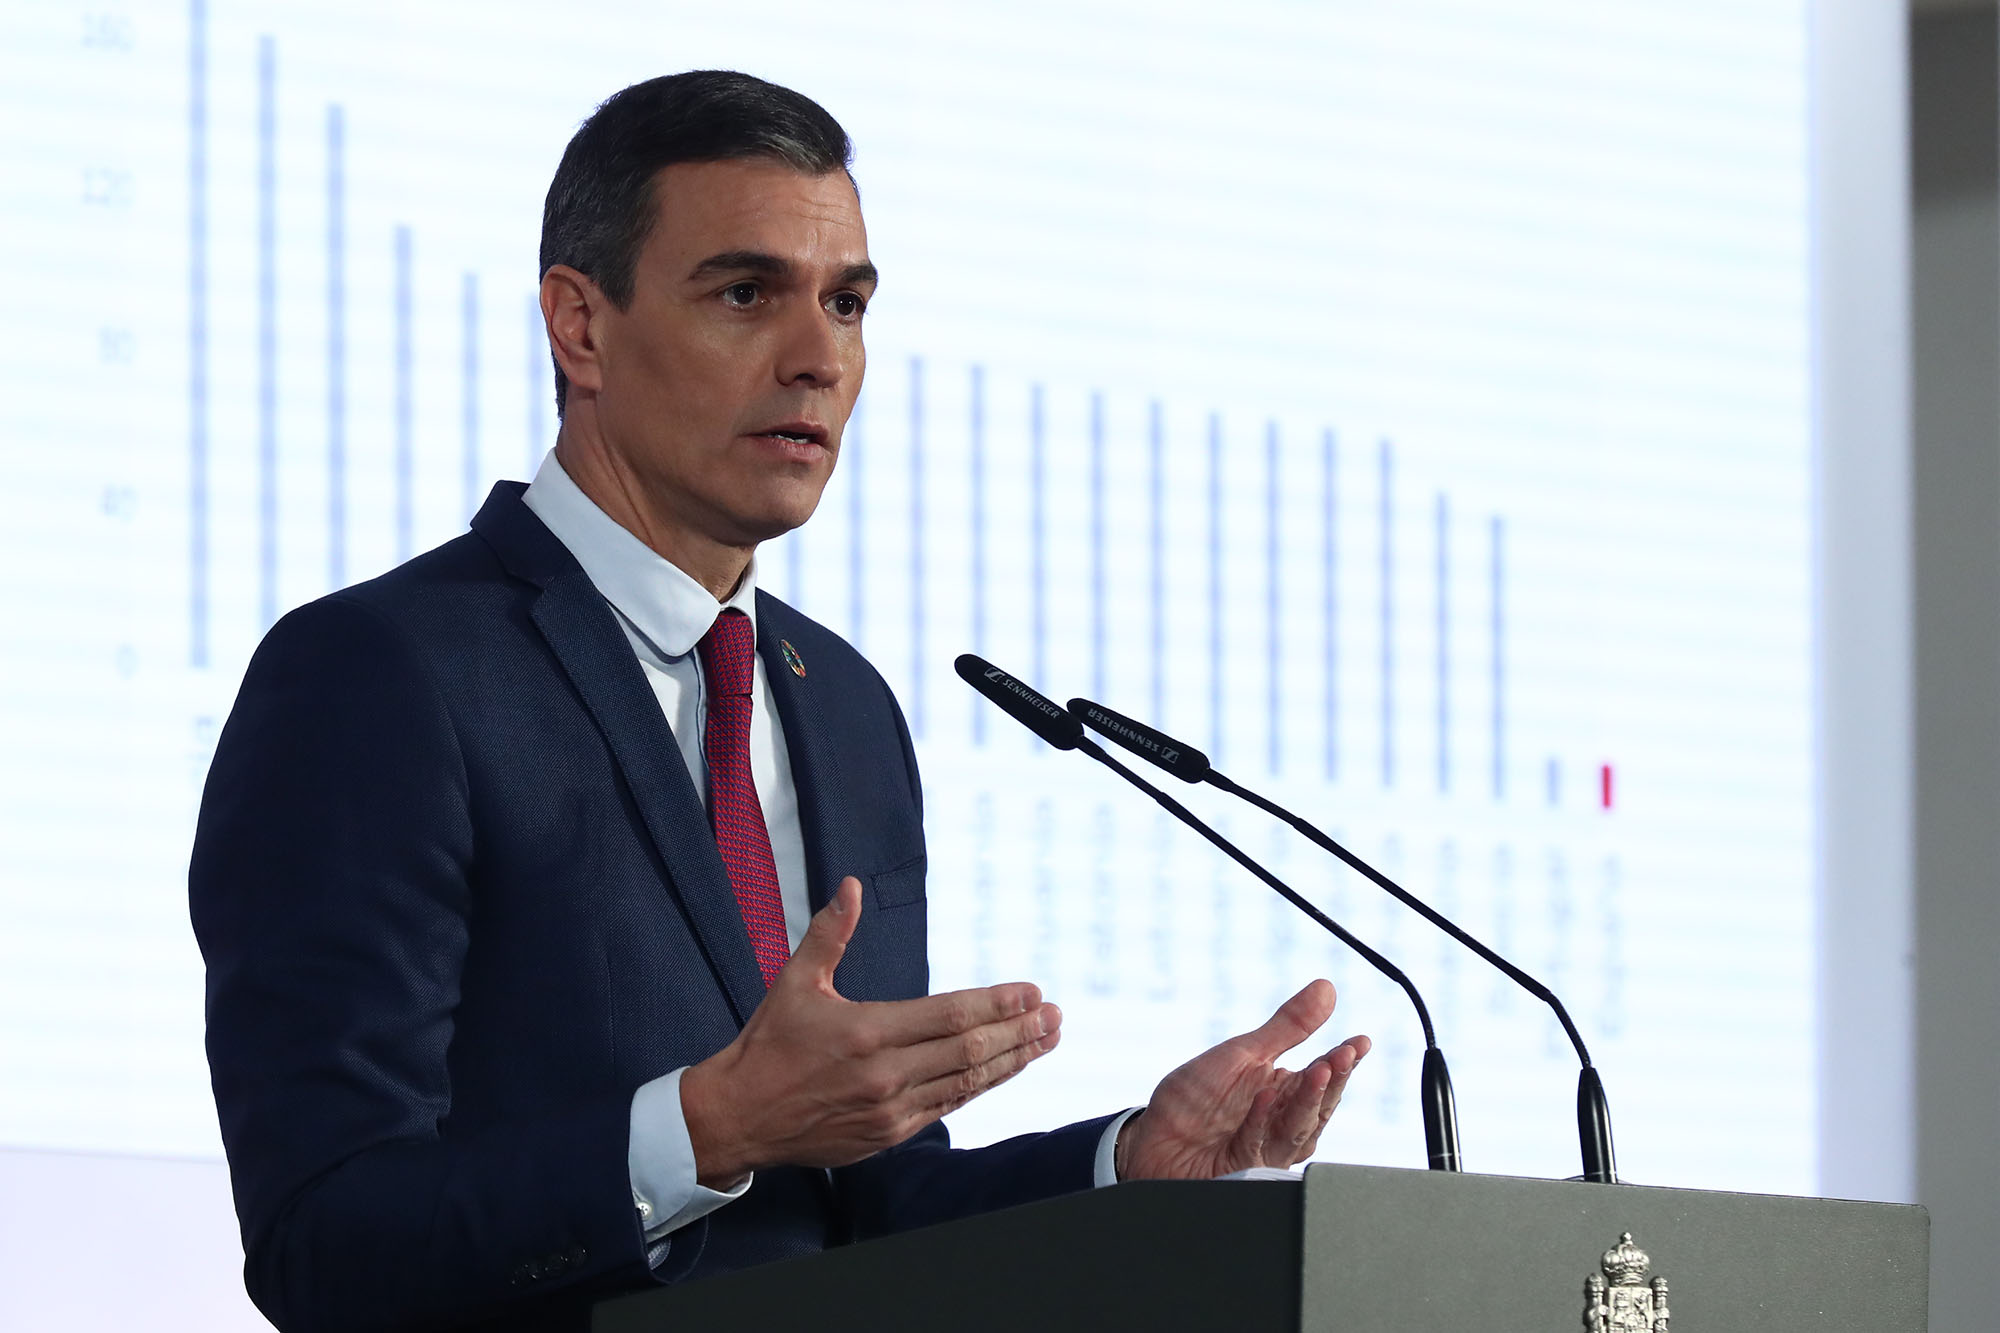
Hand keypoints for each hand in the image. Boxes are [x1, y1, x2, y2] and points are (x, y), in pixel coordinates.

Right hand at [679, 877, 1060, 1187]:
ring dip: (1012, 1059)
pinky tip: (1005, 1069)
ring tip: (1047, 1039)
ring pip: (967, 1083)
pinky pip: (948, 1107)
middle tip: (1055, 1014)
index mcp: (866, 1032)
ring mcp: (890, 1110)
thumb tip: (850, 886)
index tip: (1031, 991)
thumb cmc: (768, 1045)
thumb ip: (830, 933)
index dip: (996, 1003)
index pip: (949, 1016)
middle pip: (970, 1051)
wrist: (739, 1116)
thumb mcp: (794, 981)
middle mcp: (885, 1074)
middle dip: (1019, 1031)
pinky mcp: (890, 1135)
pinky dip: (981, 1086)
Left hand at [1115, 979, 1367, 1179]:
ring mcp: (1265, 1148)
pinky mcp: (1242, 1169)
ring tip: (1318, 1070)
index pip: (1324, 1075)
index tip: (1360, 1042)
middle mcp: (1280, 1122)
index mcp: (1284, 1092)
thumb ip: (1288, 1027)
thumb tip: (1326, 987)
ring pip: (1298, 1129)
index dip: (1345, 1060)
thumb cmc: (1195, 1099)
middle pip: (1318, 1104)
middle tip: (1342, 1056)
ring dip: (1308, 1100)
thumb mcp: (1243, 1054)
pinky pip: (1256, 1145)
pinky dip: (1260, 1121)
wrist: (1154, 1141)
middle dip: (1333, 1079)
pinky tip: (1264, 1097)